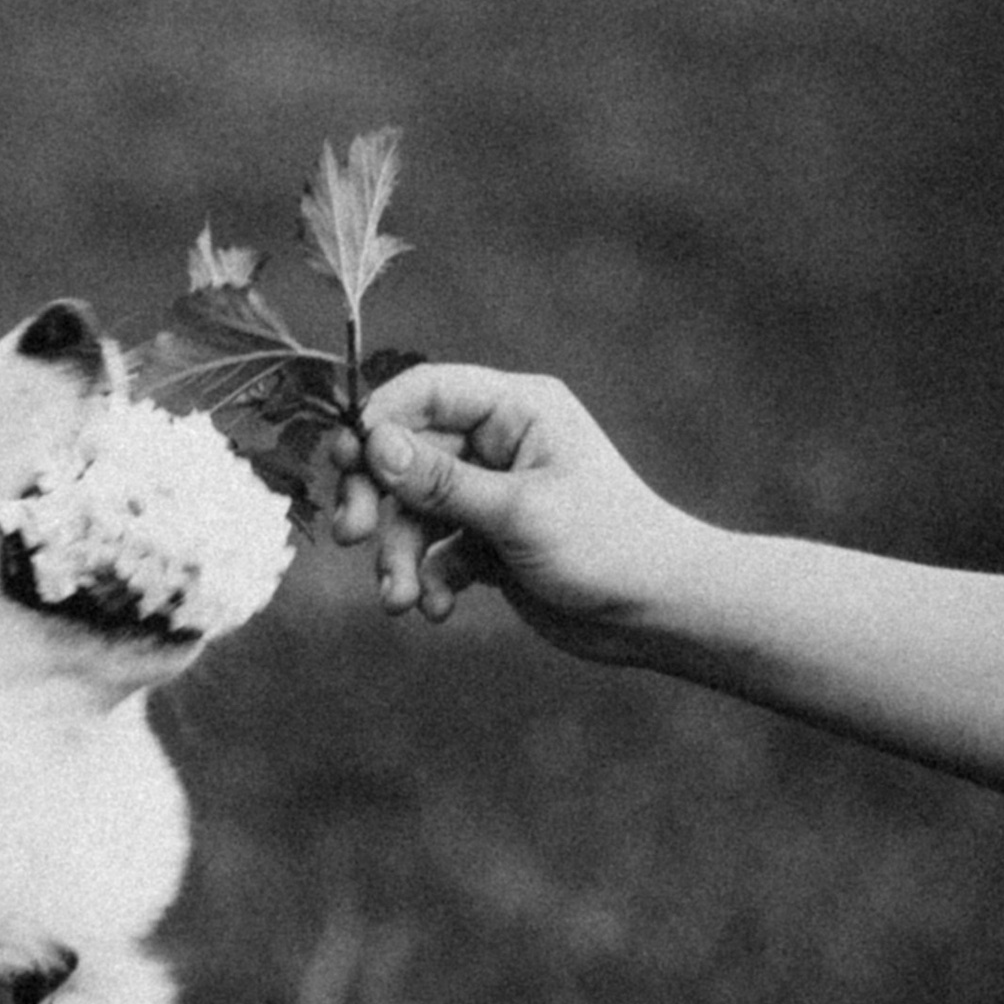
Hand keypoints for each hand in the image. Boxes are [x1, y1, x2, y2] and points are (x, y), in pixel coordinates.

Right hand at [322, 365, 698, 659]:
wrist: (657, 612)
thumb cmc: (606, 545)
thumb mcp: (518, 511)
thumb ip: (441, 480)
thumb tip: (372, 443)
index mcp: (517, 409)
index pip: (426, 391)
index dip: (378, 421)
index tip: (345, 463)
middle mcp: (499, 443)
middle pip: (406, 454)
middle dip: (378, 499)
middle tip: (351, 535)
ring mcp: (491, 492)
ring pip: (415, 511)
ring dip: (399, 556)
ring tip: (399, 600)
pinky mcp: (489, 540)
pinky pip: (436, 550)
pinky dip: (428, 579)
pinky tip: (437, 608)